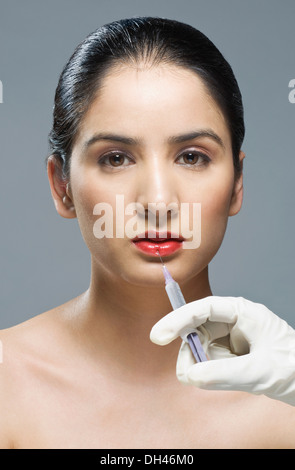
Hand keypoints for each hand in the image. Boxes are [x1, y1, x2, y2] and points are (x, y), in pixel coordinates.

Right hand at [150, 296, 294, 405]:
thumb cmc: (292, 367)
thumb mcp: (260, 371)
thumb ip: (224, 373)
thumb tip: (191, 376)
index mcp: (242, 311)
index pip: (203, 309)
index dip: (178, 319)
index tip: (159, 336)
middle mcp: (232, 321)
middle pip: (196, 330)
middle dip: (191, 352)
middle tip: (189, 374)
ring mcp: (229, 337)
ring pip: (199, 348)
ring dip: (201, 366)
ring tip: (221, 379)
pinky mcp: (228, 353)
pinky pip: (207, 361)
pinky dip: (209, 373)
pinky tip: (226, 379)